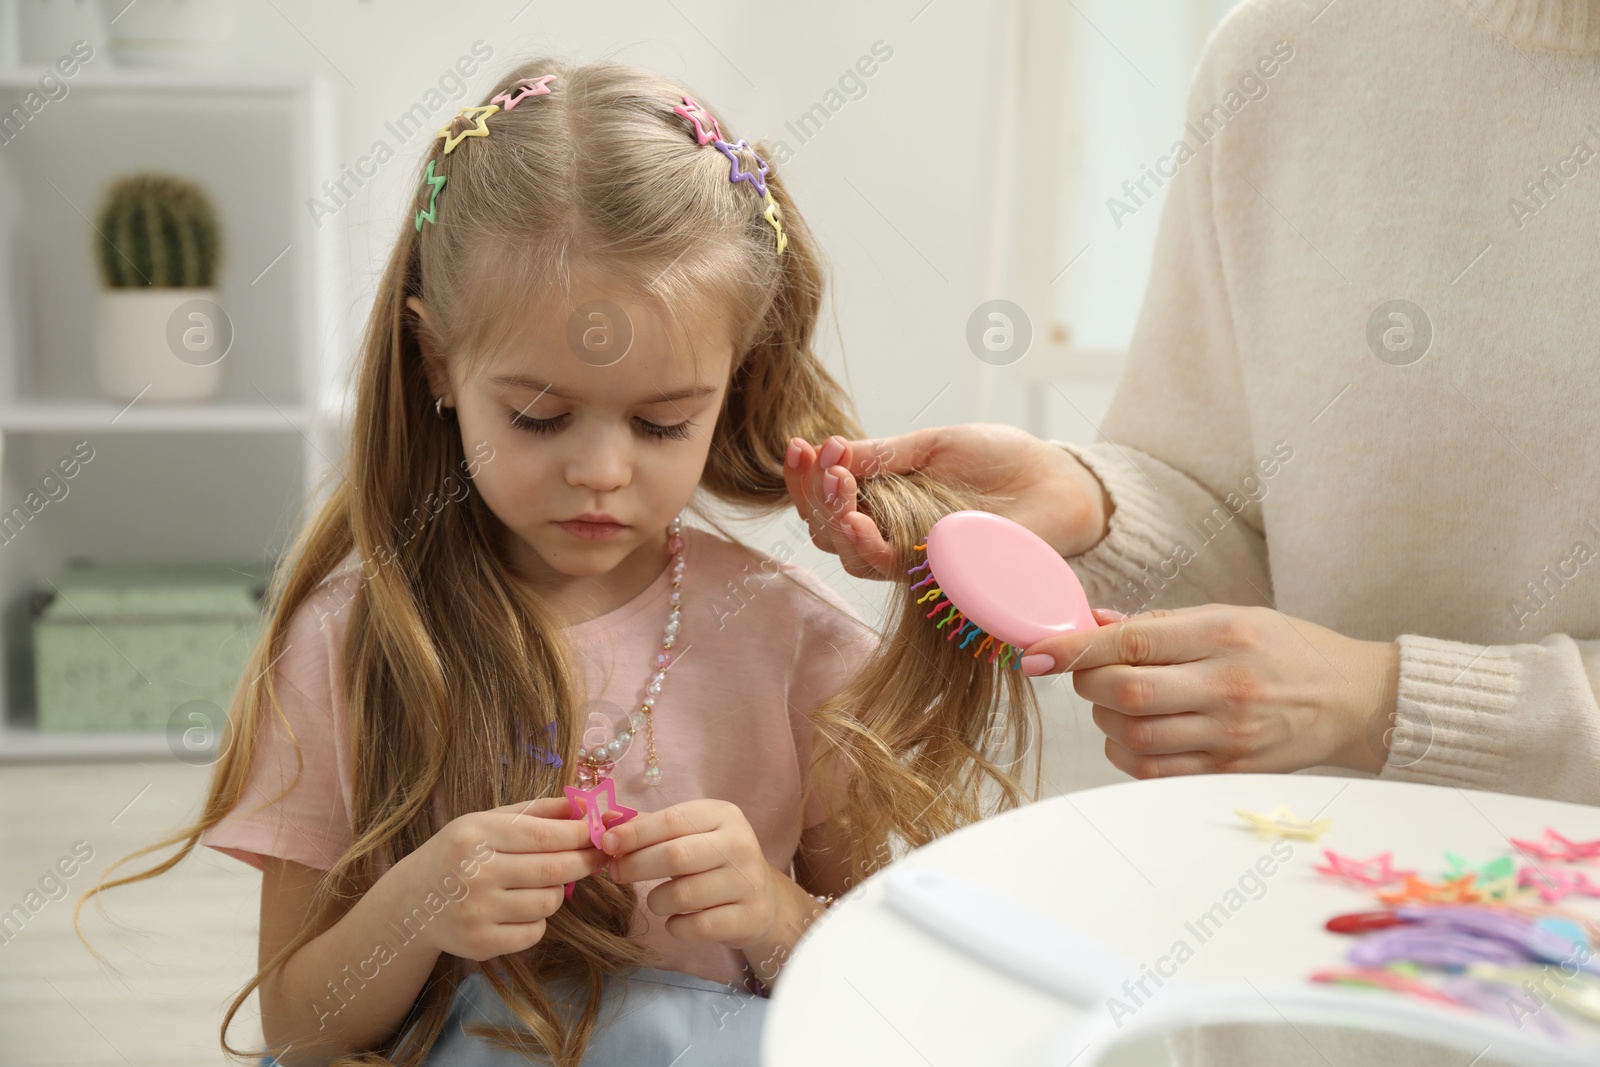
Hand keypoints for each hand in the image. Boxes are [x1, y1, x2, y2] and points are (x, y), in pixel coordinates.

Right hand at [391, 796, 605, 961]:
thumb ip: (537, 811)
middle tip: (600, 856)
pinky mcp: (480, 944)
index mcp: (475, 835)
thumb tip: (588, 805)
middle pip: (553, 869)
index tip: (602, 832)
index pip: (544, 834)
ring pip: (549, 902)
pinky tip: (520, 908)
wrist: (412, 902)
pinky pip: (535, 932)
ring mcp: (476, 912)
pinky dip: (538, 920)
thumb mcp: (488, 821)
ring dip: (558, 891)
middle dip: (586, 861)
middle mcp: (474, 873)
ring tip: (541, 883)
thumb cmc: (460, 853)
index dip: (581, 834)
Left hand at [599, 799, 781, 950]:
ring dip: (656, 900)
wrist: (762, 900)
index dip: (635, 833)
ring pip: (683, 895)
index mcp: (723, 815)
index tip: (606, 843)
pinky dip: (676, 926)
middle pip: (675, 856)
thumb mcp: (689, 834)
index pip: (673, 820)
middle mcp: (740, 844)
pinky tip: (676, 919)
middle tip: (616, 873)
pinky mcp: (748, 918)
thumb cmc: (713, 860)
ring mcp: (747, 882)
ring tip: (656, 900)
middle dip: (636, 866)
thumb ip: (649, 827)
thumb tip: (607, 819)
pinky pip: (697, 926)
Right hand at [782, 423, 1112, 579]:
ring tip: (837, 484)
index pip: (827, 506)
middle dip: (814, 498)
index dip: (804, 481)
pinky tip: (856, 517)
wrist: (1058, 479)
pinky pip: (895, 570)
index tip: (801, 445)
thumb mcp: (932, 445)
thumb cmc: (999, 460)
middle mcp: (893, 540)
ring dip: (835, 520)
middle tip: (823, 461)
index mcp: (884, 507)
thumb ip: (882, 455)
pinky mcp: (944, 576)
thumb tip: (828, 453)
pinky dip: (868, 544)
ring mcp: (917, 562)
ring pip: (853, 558)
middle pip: (828, 537)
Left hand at [1020, 604, 1400, 776]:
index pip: (1132, 644)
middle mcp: (1227, 687)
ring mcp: (1230, 736)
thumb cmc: (1285, 648)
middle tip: (1088, 674)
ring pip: (1134, 736)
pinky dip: (1127, 752)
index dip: (1073, 650)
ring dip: (1105, 719)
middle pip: (1127, 692)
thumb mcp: (1228, 615)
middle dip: (1088, 683)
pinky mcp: (1230, 772)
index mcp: (1224, 635)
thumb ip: (1157, 624)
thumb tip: (1091, 624)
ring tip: (1117, 702)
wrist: (1353, 699)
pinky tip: (1135, 732)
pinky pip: (1155, 771)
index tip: (1036, 654)